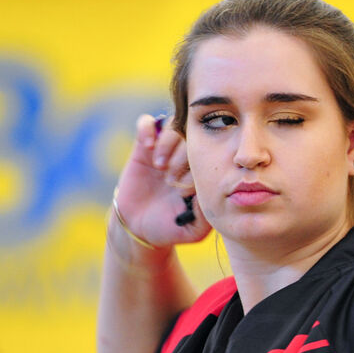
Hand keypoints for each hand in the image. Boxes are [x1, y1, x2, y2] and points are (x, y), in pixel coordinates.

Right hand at [112, 114, 210, 248]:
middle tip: (173, 180)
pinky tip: (147, 146)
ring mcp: (166, 150)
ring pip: (174, 126)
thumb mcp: (195, 229)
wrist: (140, 228)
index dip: (201, 166)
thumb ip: (206, 213)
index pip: (213, 153)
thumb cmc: (172, 228)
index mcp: (204, 172)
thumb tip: (211, 192)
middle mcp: (187, 158)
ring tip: (160, 167)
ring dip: (168, 144)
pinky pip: (148, 123)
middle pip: (194, 136)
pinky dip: (147, 128)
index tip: (187, 189)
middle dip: (184, 156)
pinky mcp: (143, 147)